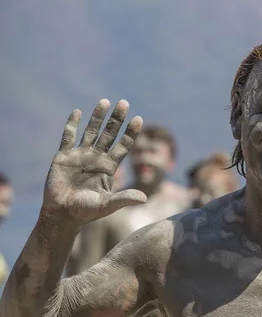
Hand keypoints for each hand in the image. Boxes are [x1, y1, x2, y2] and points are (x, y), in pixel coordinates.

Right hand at [42, 99, 145, 225]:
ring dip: (98, 117)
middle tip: (124, 102)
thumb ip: (123, 199)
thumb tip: (144, 199)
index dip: (130, 132)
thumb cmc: (86, 212)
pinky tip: (77, 112)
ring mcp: (81, 155)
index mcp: (110, 166)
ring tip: (105, 101)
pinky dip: (72, 125)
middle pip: (109, 133)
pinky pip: (68, 137)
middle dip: (117, 119)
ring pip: (91, 131)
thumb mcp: (107, 205)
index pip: (124, 145)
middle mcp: (97, 157)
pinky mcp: (64, 156)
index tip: (138, 119)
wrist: (62, 215)